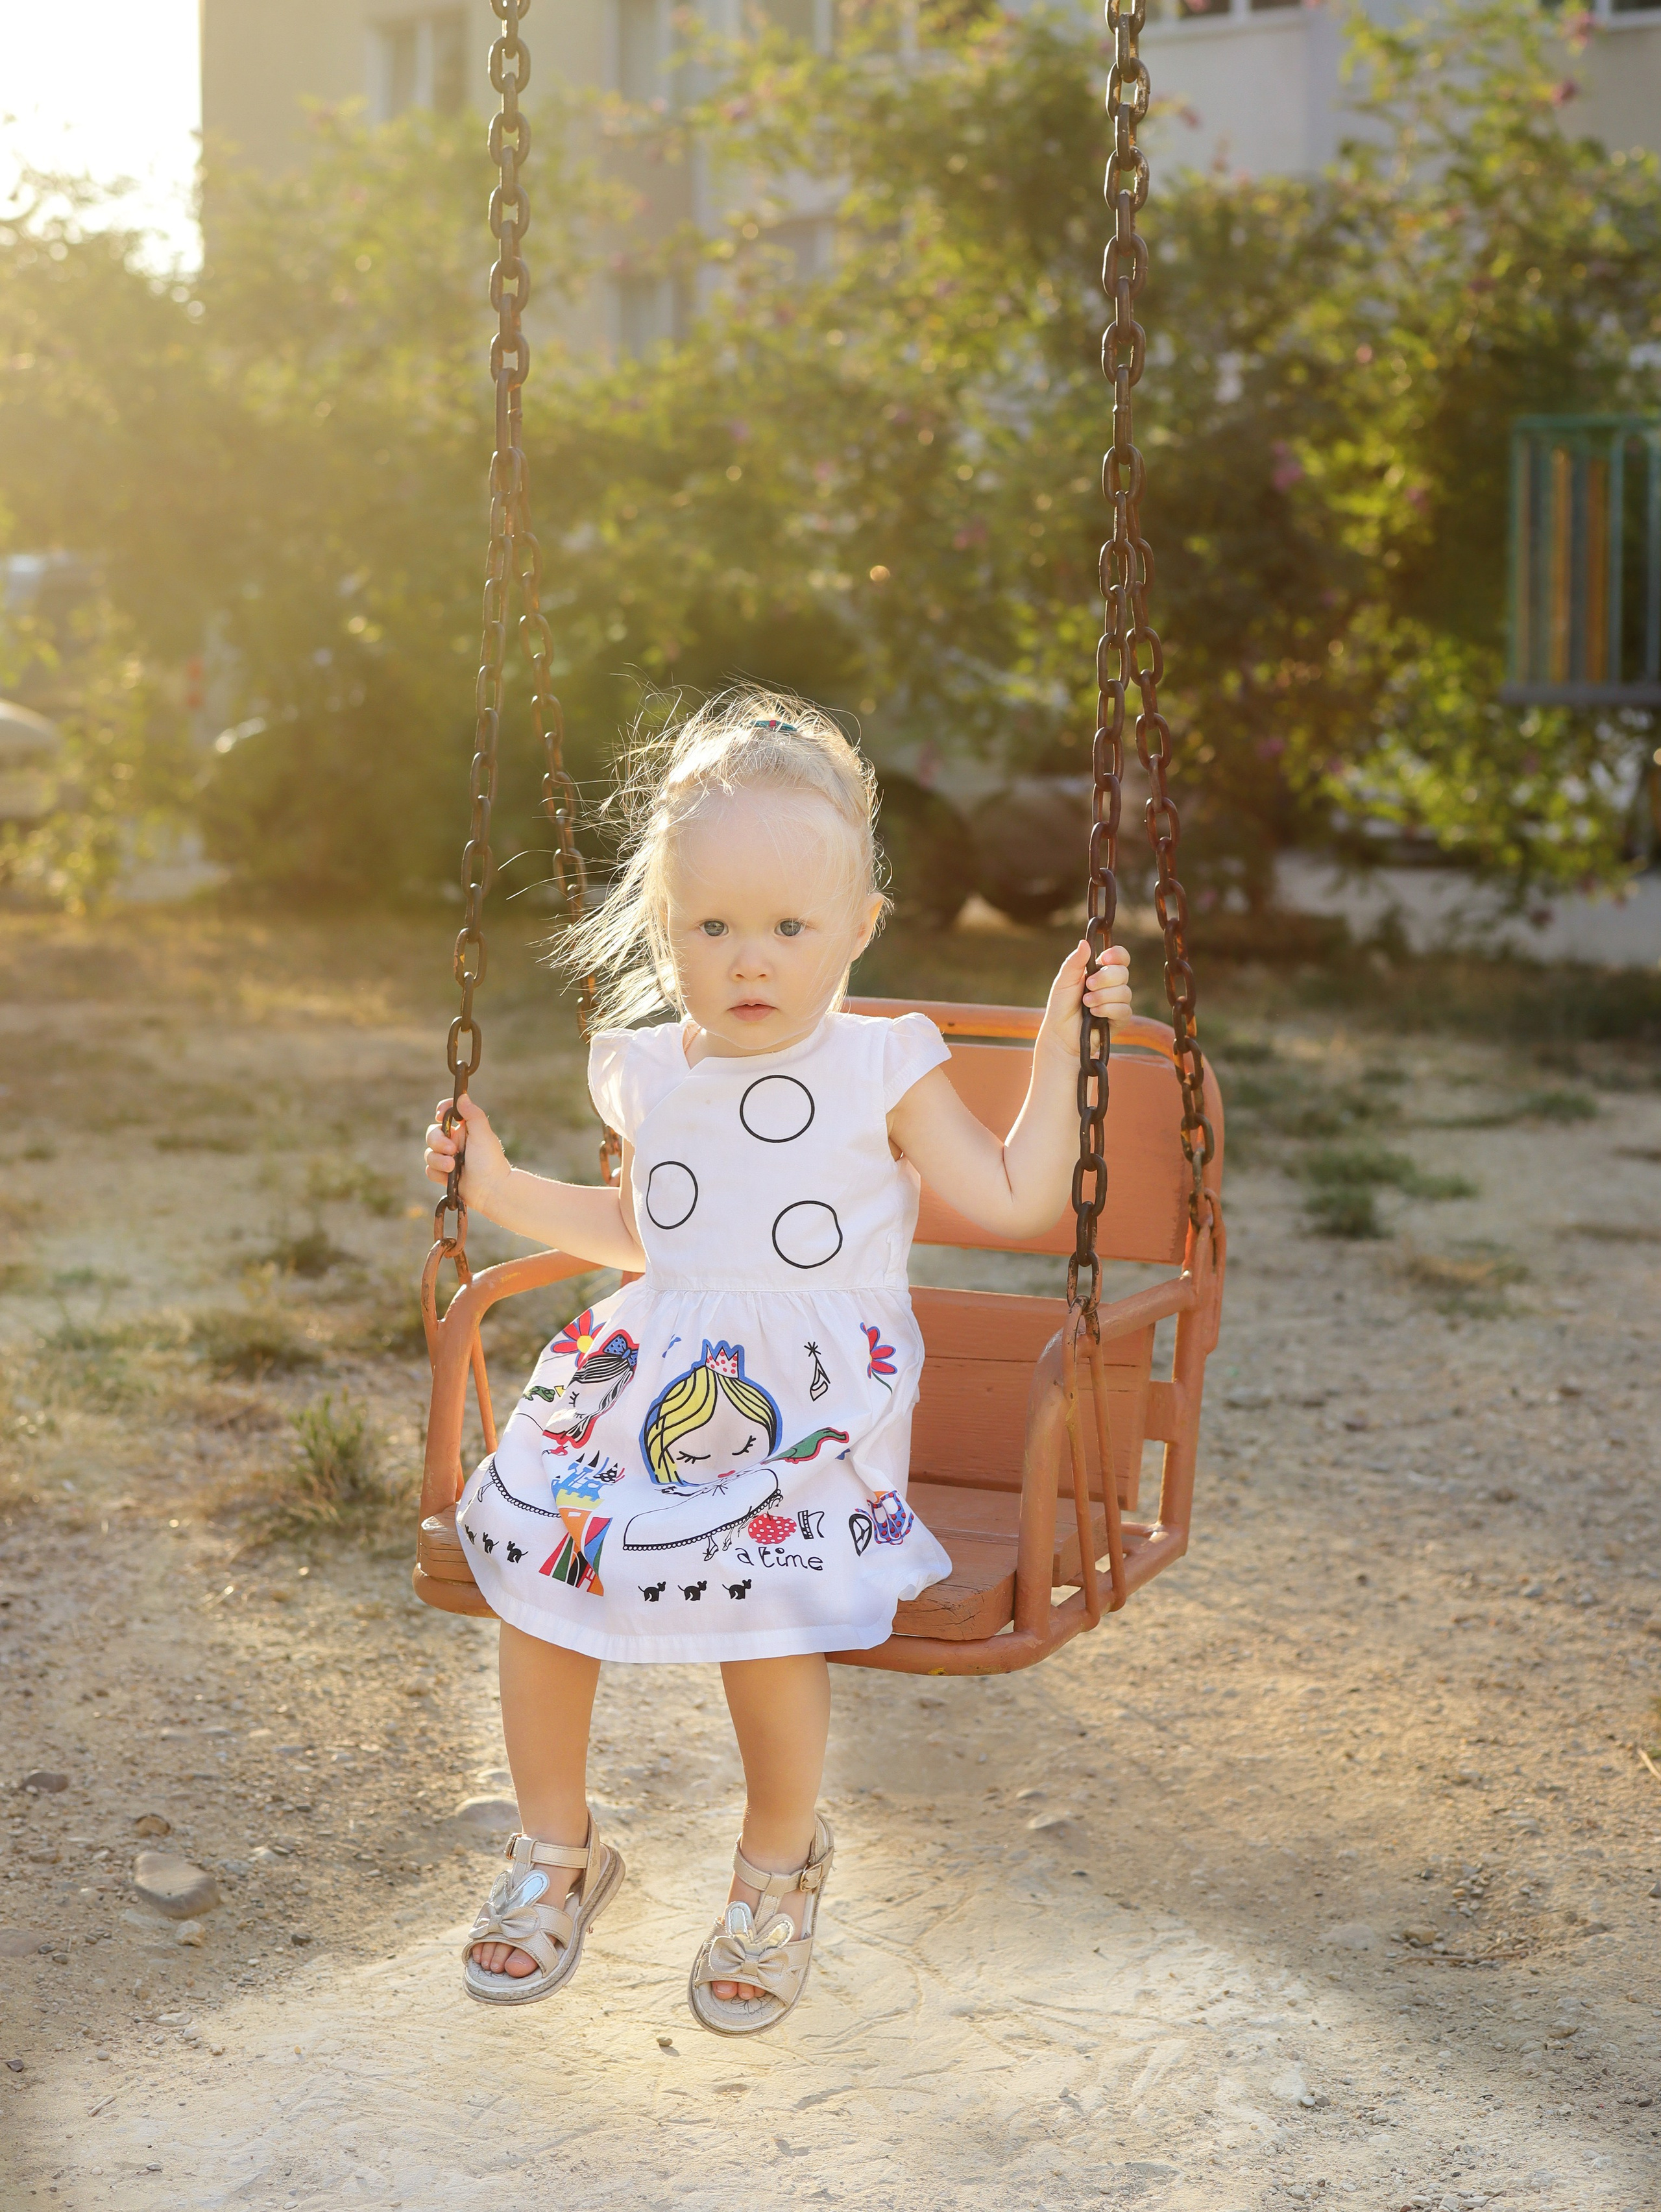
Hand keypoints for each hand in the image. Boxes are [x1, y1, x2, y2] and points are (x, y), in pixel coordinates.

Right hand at [423, 1093, 509, 1208]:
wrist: (492, 1190)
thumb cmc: (491, 1161)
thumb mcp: (483, 1134)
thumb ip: (473, 1115)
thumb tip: (462, 1096)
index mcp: (465, 1130)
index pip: (448, 1114)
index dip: (442, 1111)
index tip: (440, 1115)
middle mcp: (455, 1142)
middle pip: (432, 1133)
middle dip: (437, 1141)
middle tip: (451, 1150)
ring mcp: (448, 1159)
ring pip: (429, 1153)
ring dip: (438, 1159)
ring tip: (452, 1167)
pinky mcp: (444, 1175)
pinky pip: (430, 1170)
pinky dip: (438, 1172)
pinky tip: (450, 1177)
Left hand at [1039, 940, 1132, 1061]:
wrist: (1060, 1034)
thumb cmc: (1061, 1006)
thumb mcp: (1064, 981)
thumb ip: (1074, 962)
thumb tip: (1084, 942)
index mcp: (1101, 971)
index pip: (1120, 957)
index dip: (1117, 955)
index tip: (1105, 958)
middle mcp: (1112, 984)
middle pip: (1123, 972)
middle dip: (1105, 978)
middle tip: (1088, 986)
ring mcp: (1118, 1001)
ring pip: (1124, 992)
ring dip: (1103, 997)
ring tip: (1086, 1003)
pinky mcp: (1120, 1019)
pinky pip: (1124, 1010)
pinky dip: (1108, 1010)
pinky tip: (1094, 1014)